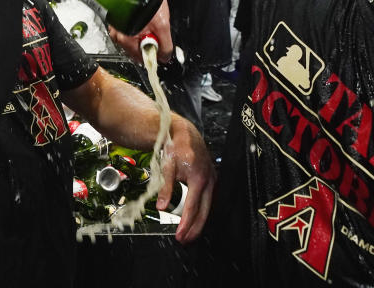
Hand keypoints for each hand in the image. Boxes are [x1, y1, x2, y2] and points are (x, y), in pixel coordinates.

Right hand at [108, 0, 171, 62]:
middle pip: (136, 51)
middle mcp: (116, 34)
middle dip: (148, 44)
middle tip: (156, 32)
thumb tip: (164, 57)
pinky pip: (130, 34)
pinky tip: (144, 21)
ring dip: (144, 37)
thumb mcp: (163, 26)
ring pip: (133, 42)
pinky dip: (139, 31)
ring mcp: (116, 28)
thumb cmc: (150, 0)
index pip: (140, 58)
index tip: (160, 48)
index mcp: (124, 38)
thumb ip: (165, 46)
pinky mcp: (119, 22)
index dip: (153, 54)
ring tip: (150, 24)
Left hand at [160, 116, 215, 242]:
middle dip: (195, 228)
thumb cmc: (177, 147)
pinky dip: (203, 211)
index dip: (186, 224)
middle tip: (186, 240)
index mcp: (199, 179)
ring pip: (208, 206)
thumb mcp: (168, 167)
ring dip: (199, 221)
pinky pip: (209, 199)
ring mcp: (211, 180)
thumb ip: (165, 188)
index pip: (192, 208)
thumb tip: (161, 207)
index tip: (180, 235)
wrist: (185, 133)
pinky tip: (196, 217)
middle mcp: (209, 181)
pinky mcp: (210, 179)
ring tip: (190, 233)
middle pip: (204, 211)